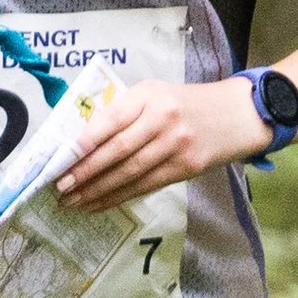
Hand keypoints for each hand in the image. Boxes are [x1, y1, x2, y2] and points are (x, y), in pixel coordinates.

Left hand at [55, 76, 267, 214]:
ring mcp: (176, 146)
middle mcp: (162, 120)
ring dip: (97, 190)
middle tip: (60, 186)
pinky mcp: (186, 168)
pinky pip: (146, 186)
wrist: (237, 114)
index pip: (112, 119)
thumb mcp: (154, 94)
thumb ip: (123, 111)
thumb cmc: (186, 103)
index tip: (61, 158)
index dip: (85, 141)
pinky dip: (119, 197)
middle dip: (85, 172)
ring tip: (72, 201)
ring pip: (129, 173)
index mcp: (149, 96)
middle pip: (118, 151)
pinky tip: (99, 203)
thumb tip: (82, 141)